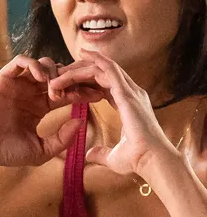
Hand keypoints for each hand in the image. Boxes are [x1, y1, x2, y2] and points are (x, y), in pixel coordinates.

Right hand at [0, 54, 102, 168]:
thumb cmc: (8, 153)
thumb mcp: (42, 151)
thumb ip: (62, 139)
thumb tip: (81, 122)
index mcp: (40, 107)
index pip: (67, 93)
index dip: (83, 91)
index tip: (100, 94)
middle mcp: (30, 93)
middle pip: (58, 75)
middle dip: (73, 78)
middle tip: (83, 86)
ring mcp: (17, 84)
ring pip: (42, 65)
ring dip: (54, 72)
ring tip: (57, 90)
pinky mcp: (3, 79)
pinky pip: (21, 62)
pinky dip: (34, 65)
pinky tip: (43, 79)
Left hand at [49, 49, 174, 177]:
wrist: (154, 160)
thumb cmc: (138, 159)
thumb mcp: (115, 156)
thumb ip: (101, 153)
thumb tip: (90, 154)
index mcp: (130, 105)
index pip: (106, 86)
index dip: (87, 82)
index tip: (70, 83)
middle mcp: (132, 94)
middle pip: (104, 73)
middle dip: (81, 70)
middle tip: (61, 71)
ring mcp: (131, 91)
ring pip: (104, 69)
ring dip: (82, 66)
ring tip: (64, 65)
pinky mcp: (127, 93)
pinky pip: (108, 71)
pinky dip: (94, 62)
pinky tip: (81, 56)